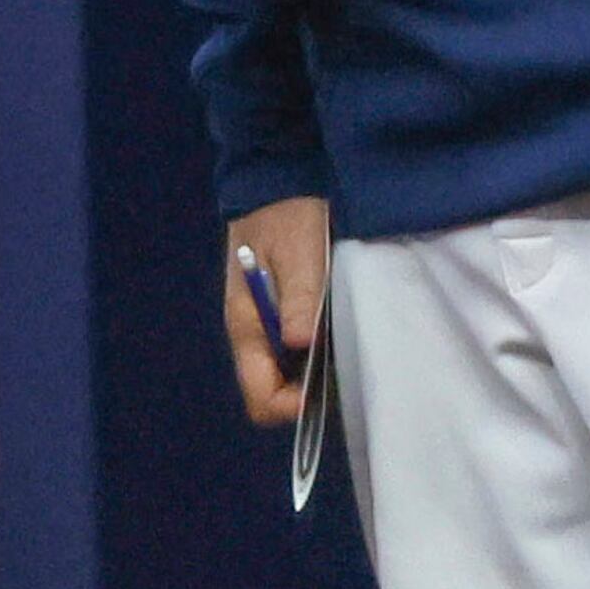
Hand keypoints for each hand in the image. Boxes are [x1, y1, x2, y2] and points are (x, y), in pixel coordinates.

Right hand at [224, 194, 330, 427]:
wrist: (276, 182)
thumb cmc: (285, 214)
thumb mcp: (298, 251)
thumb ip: (299, 296)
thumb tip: (299, 343)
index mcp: (246, 325)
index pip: (260, 396)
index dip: (291, 406)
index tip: (325, 390)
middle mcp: (251, 334)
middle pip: (272, 392)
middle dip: (305, 394)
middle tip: (342, 370)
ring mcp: (264, 325)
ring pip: (285, 375)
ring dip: (312, 374)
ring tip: (343, 351)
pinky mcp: (280, 314)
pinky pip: (294, 353)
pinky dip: (315, 355)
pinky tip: (337, 333)